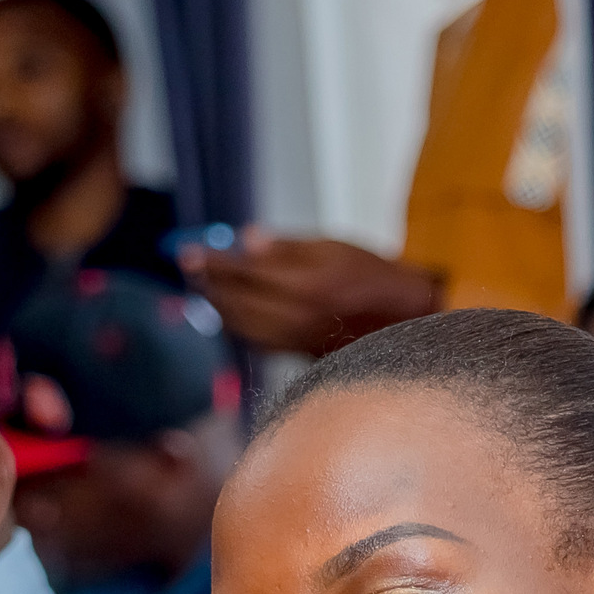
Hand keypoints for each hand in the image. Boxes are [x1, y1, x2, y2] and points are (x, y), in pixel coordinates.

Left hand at [184, 228, 440, 355]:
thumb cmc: (371, 275)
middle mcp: (297, 315)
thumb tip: (246, 241)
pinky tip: (225, 312)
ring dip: (217, 305)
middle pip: (237, 301)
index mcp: (306, 283)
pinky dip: (234, 324)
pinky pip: (254, 340)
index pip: (245, 271)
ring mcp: (295, 338)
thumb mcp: (333, 246)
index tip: (188, 251)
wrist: (405, 319)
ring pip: (240, 324)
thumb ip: (288, 246)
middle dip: (209, 283)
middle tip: (188, 265)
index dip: (214, 261)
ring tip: (201, 285)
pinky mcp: (296, 352)